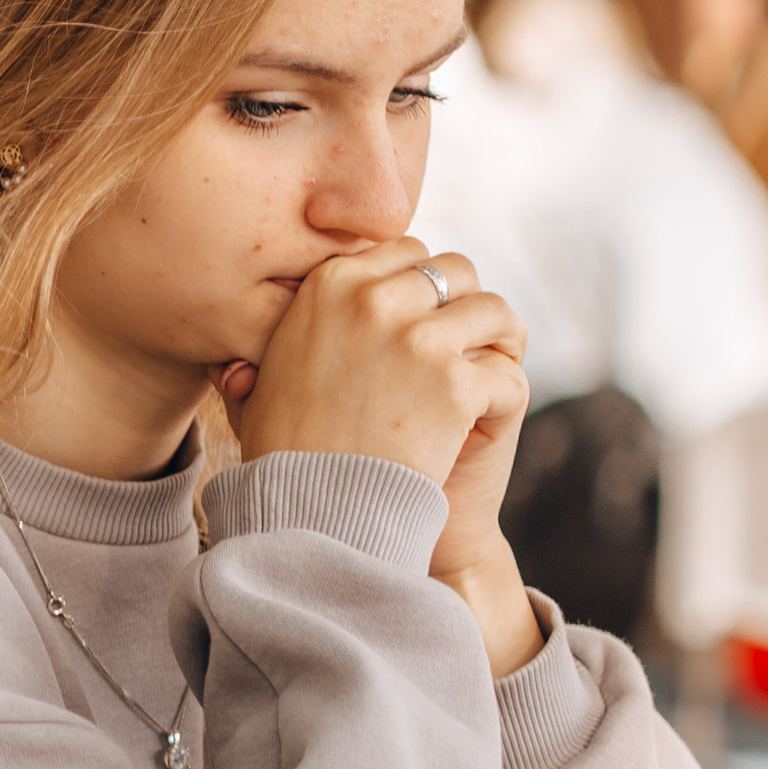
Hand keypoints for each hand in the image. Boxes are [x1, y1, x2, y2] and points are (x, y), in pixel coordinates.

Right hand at [222, 240, 539, 676]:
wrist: (311, 517)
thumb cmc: (285, 455)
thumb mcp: (264, 379)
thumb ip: (279, 338)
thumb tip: (260, 323)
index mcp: (329, 284)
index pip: (405, 251)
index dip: (422, 288)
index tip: (424, 325)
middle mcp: (373, 298)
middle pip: (454, 269)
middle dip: (464, 307)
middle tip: (466, 350)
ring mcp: (417, 339)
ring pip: (493, 310)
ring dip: (496, 344)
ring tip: (487, 380)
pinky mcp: (454, 383)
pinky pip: (506, 372)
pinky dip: (504, 399)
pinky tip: (484, 425)